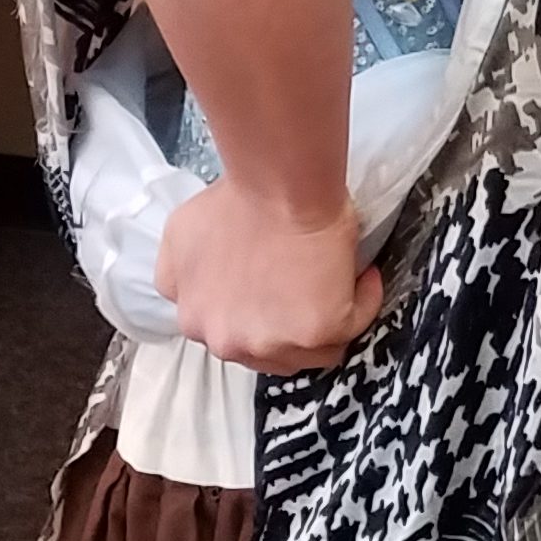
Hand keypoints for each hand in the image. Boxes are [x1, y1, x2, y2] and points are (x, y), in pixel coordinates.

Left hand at [155, 178, 382, 373]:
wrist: (278, 187)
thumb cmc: (236, 201)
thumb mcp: (180, 237)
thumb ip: (179, 277)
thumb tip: (200, 290)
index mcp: (197, 324)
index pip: (235, 336)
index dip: (262, 311)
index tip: (280, 284)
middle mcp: (232, 344)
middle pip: (272, 353)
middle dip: (291, 323)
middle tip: (308, 284)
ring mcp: (275, 344)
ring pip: (313, 352)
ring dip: (327, 318)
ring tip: (337, 280)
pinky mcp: (319, 333)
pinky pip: (353, 326)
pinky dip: (362, 300)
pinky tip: (362, 274)